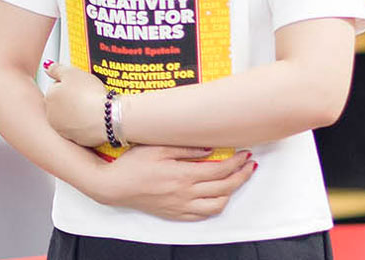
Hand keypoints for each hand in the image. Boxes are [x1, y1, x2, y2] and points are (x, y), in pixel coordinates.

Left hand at [43, 61, 110, 146]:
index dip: (70, 84)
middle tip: (86, 95)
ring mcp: (63, 129)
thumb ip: (56, 69)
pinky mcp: (75, 140)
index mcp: (49, 97)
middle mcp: (51, 116)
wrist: (108, 117)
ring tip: (91, 106)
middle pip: (61, 102)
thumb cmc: (90, 94)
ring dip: (77, 112)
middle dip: (71, 99)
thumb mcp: (72, 72)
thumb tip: (47, 67)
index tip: (80, 84)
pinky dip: (85, 124)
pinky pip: (79, 129)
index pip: (56, 86)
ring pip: (69, 116)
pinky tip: (94, 118)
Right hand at [89, 145, 256, 220]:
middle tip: (250, 165)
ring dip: (232, 192)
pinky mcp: (175, 214)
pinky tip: (218, 196)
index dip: (236, 162)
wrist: (114, 186)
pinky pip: (202, 215)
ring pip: (217, 204)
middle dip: (241, 176)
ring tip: (237, 180)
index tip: (245, 153)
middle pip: (224, 187)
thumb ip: (185, 148)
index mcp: (182, 175)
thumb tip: (210, 148)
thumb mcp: (157, 148)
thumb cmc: (133, 164)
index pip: (219, 170)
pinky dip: (216, 206)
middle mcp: (185, 194)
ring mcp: (181, 206)